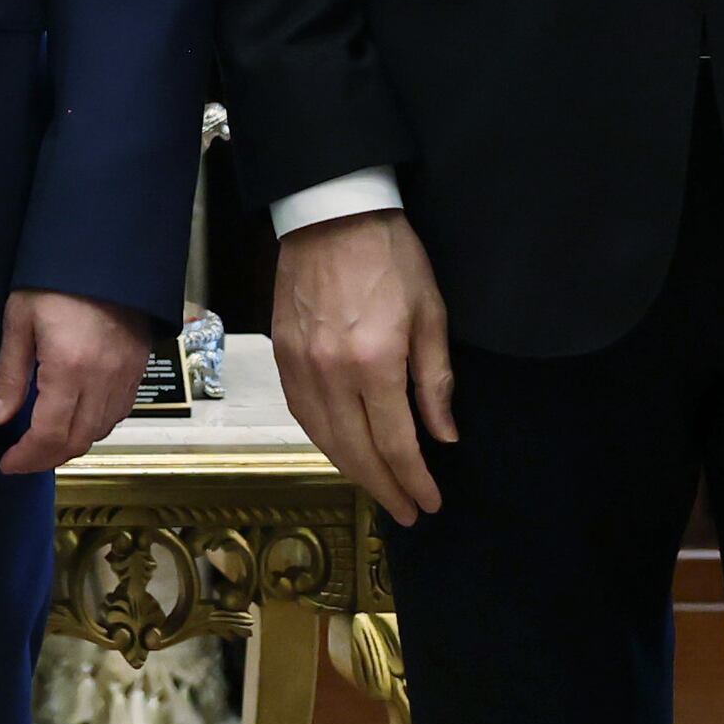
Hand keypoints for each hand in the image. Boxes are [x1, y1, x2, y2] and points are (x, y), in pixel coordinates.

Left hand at [0, 290, 154, 475]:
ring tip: (43, 443)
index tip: (7, 463)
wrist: (104, 252)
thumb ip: (9, 375)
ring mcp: (126, 376)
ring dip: (71, 445)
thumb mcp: (19, 320)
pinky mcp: (138, 369)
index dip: (27, 457)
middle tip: (21, 460)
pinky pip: (119, 413)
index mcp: (69, 368)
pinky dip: (95, 427)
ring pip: (100, 431)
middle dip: (46, 459)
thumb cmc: (55, 279)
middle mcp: (103, 380)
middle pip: (78, 441)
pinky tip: (75, 421)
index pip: (50, 434)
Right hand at [274, 208, 456, 522]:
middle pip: (355, 450)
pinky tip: (339, 448)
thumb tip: (442, 436)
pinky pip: (300, 411)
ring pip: (322, 436)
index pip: (395, 443)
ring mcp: (299, 363)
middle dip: (384, 487)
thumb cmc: (391, 257)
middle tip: (406, 511)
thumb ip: (435, 381)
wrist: (330, 212)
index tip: (429, 502)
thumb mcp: (430, 314)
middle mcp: (330, 372)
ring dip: (350, 469)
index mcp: (374, 363)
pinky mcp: (281, 352)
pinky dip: (321, 439)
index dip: (414, 480)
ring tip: (377, 487)